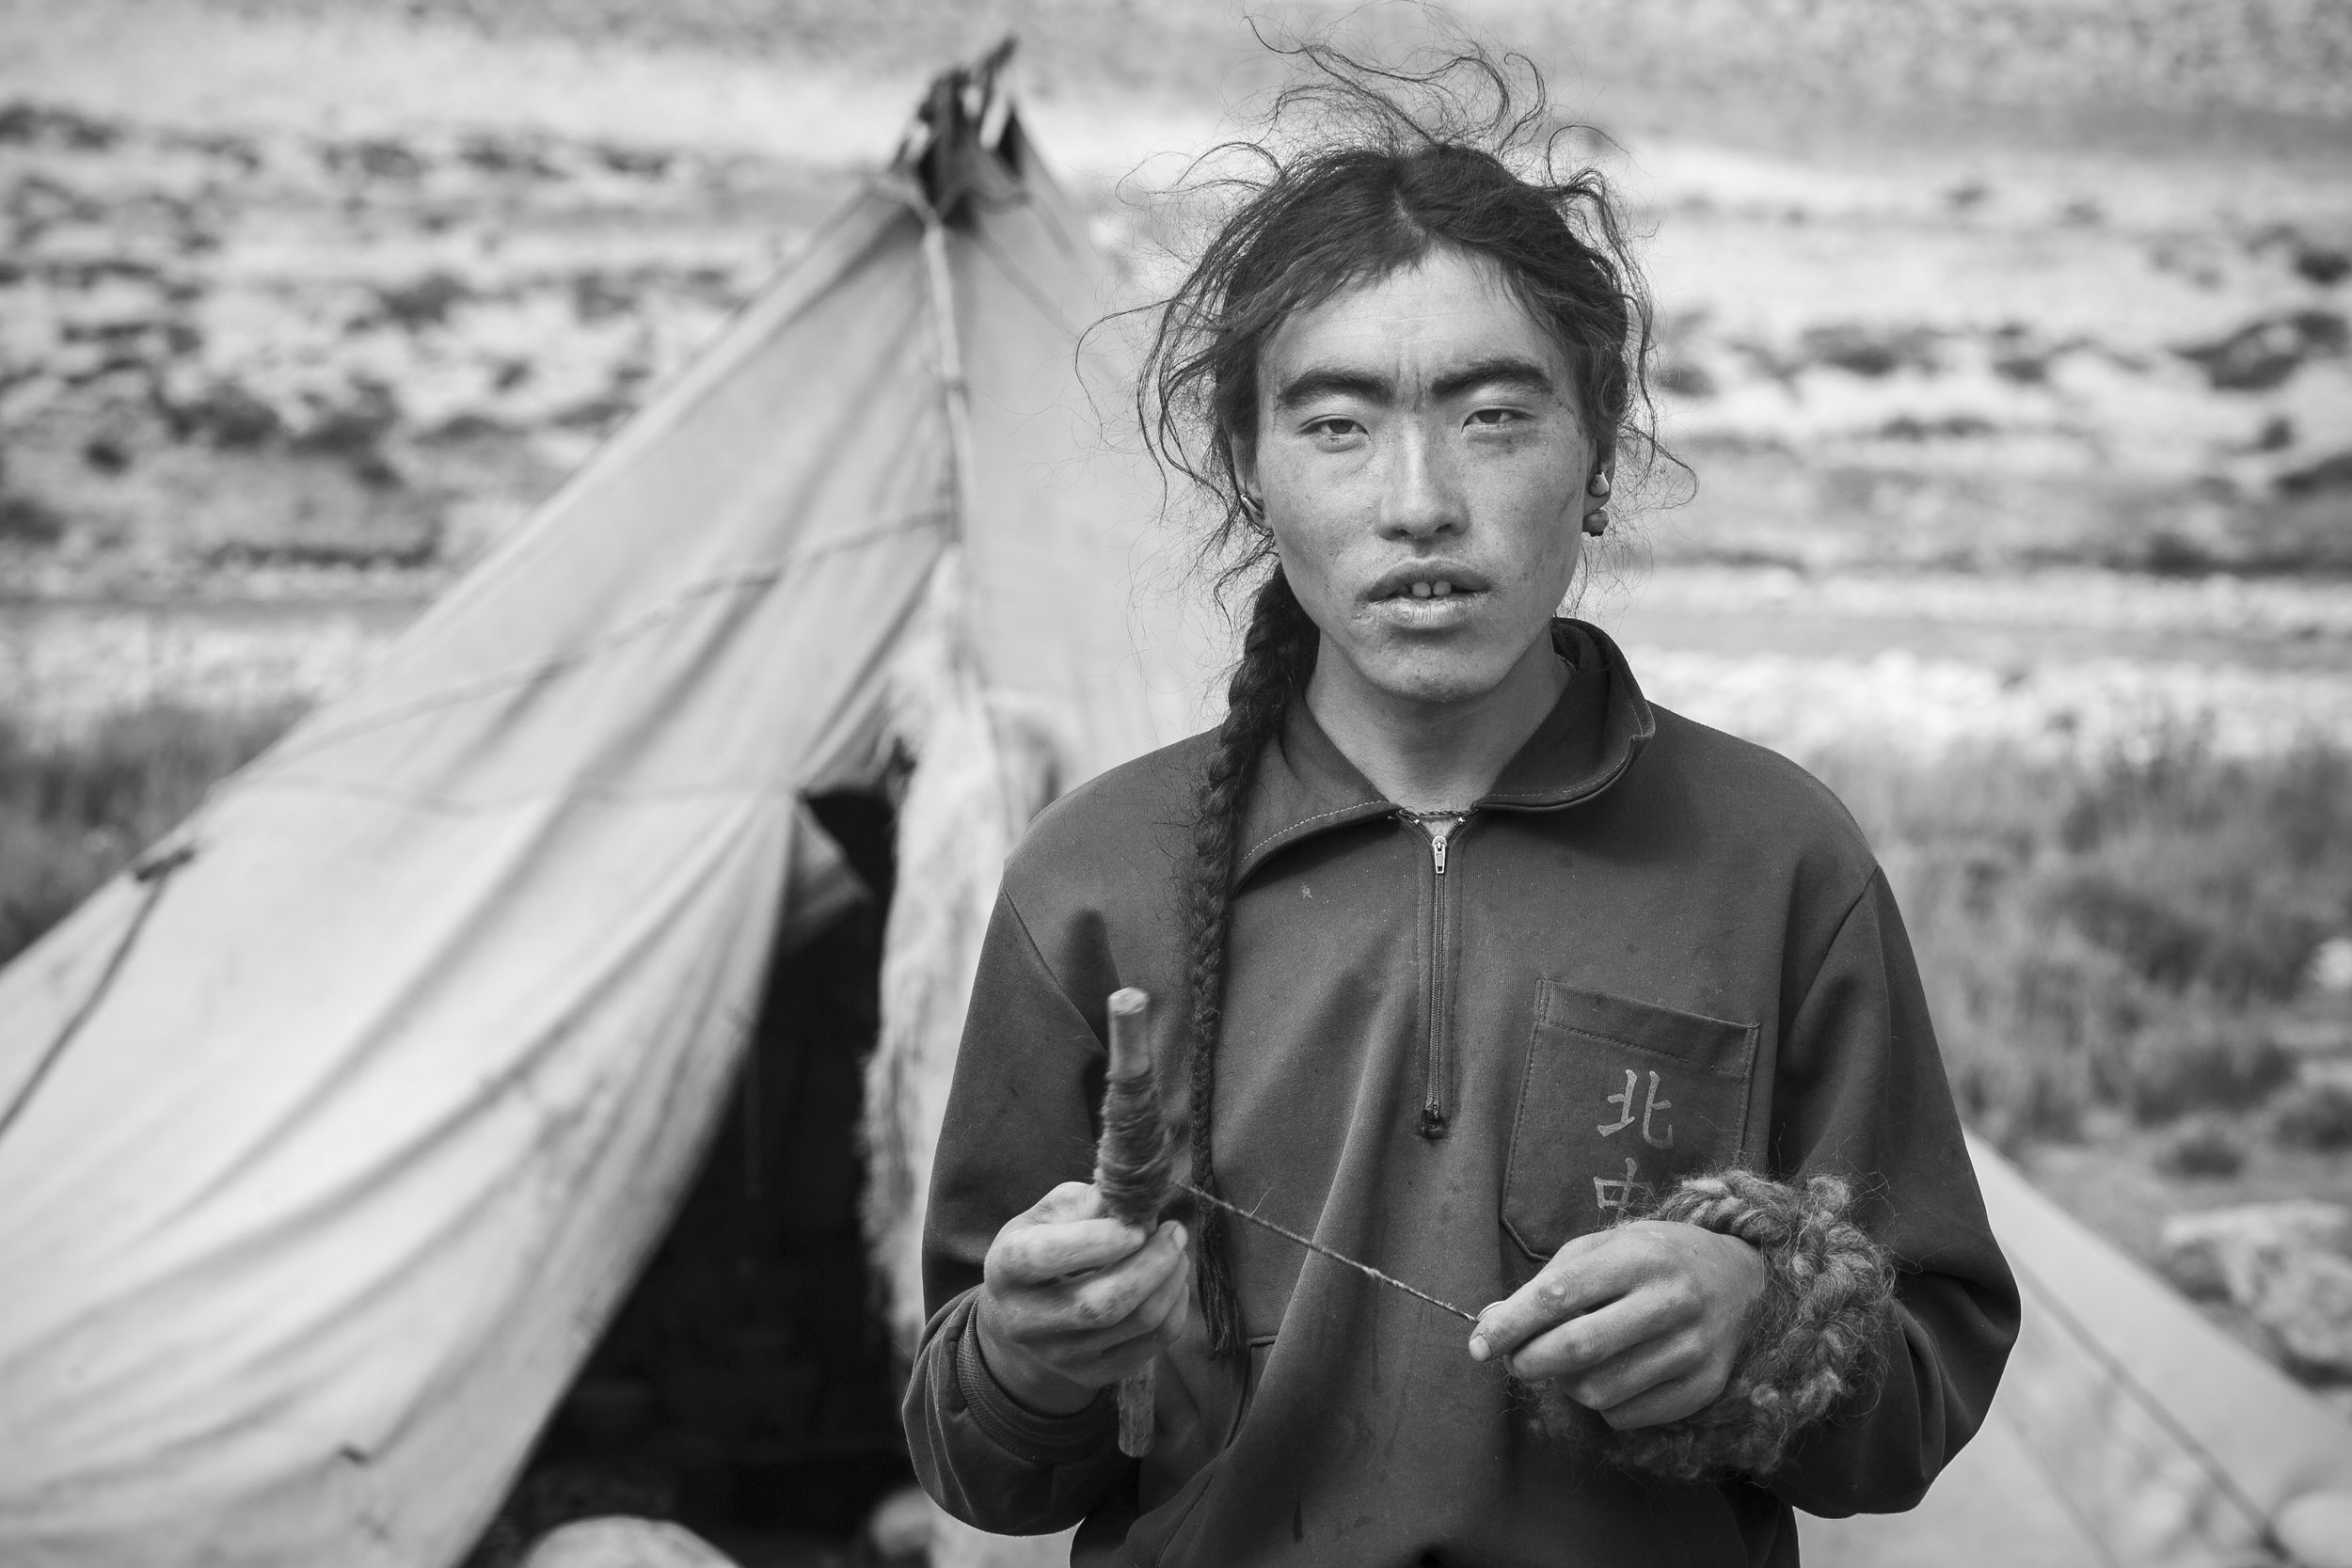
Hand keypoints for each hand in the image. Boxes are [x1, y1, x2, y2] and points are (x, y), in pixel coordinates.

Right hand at [973, 1181, 1191, 1416]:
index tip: (1137, 1225)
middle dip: (1152, 1263)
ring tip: (1176, 1252)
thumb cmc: (1043, 1246)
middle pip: (1101, 1304)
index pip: (1045, 1256)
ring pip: (1135, 1323)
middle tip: (1174, 1231)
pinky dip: (1174, 1308)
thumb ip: (1088, 1203)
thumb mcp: (1048, 1214)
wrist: (1020, 1313)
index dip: (1097, 1240)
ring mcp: (1058, 1355)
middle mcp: (1024, 1320)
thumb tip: (1137, 1209)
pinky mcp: (1090, 1375)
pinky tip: (1172, 1283)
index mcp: (1005, 1267)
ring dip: (1170, 1282)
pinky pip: (1151, 1344)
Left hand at [1467, 1221, 1765, 1429]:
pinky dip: (1603, 1404)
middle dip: (1529, 1362)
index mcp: (1638, 1256)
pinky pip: (1627, 1416)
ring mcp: (1692, 1349)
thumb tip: (1491, 1324)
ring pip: (1598, 1391)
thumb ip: (1548, 1283)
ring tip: (1571, 1364)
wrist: (1742, 1281)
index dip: (1510, 1325)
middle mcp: (1670, 1302)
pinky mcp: (1703, 1387)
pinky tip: (1611, 1376)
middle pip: (1576, 1350)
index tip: (1478, 1345)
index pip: (1559, 1295)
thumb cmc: (1656, 1258)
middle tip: (1516, 1362)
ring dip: (1566, 1385)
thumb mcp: (1604, 1248)